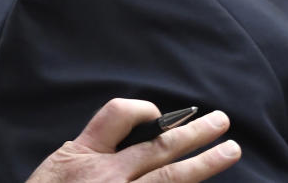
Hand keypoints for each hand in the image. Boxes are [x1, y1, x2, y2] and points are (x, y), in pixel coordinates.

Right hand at [26, 99, 240, 182]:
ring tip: (230, 150)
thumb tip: (129, 143)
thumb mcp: (57, 171)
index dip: (144, 111)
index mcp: (82, 156)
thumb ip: (89, 156)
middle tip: (221, 122)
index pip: (119, 116)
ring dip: (205, 163)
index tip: (162, 116)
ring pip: (171, 177)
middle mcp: (105, 177)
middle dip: (194, 133)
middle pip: (158, 146)